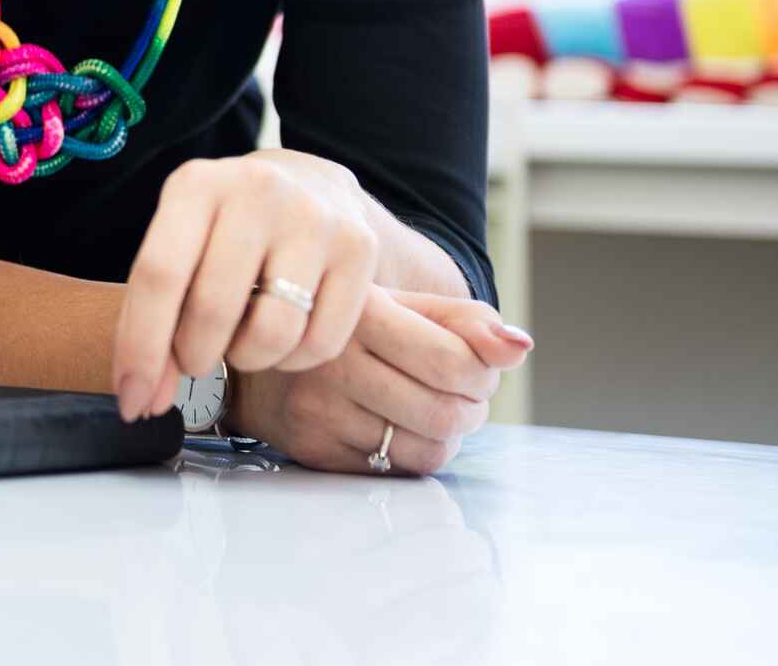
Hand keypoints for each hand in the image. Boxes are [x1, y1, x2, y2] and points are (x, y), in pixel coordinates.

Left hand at [113, 150, 379, 421]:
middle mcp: (257, 191)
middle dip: (193, 357)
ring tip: (240, 340)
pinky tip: (283, 336)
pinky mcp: (360, 248)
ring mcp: (314, 218)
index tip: (131, 400)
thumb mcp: (179, 248)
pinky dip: (293, 361)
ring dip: (247, 360)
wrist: (309, 186)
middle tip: (195, 359)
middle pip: (213, 309)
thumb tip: (141, 399)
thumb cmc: (225, 230)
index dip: (140, 347)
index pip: (158, 275)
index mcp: (196, 185)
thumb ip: (150, 319)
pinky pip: (321, 343)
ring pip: (272, 333)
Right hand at [228, 286, 532, 473]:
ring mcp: (317, 408)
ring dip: (444, 437)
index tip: (473, 369)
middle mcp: (332, 360)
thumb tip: (520, 349)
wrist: (257, 348)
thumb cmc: (347, 326)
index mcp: (361, 311)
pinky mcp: (311, 448)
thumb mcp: (403, 304)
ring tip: (427, 412)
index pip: (456, 362)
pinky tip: (393, 428)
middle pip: (447, 414)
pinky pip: (393, 473)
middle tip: (458, 396)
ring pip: (426, 450)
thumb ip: (469, 322)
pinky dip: (409, 455)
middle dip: (470, 410)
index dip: (483, 374)